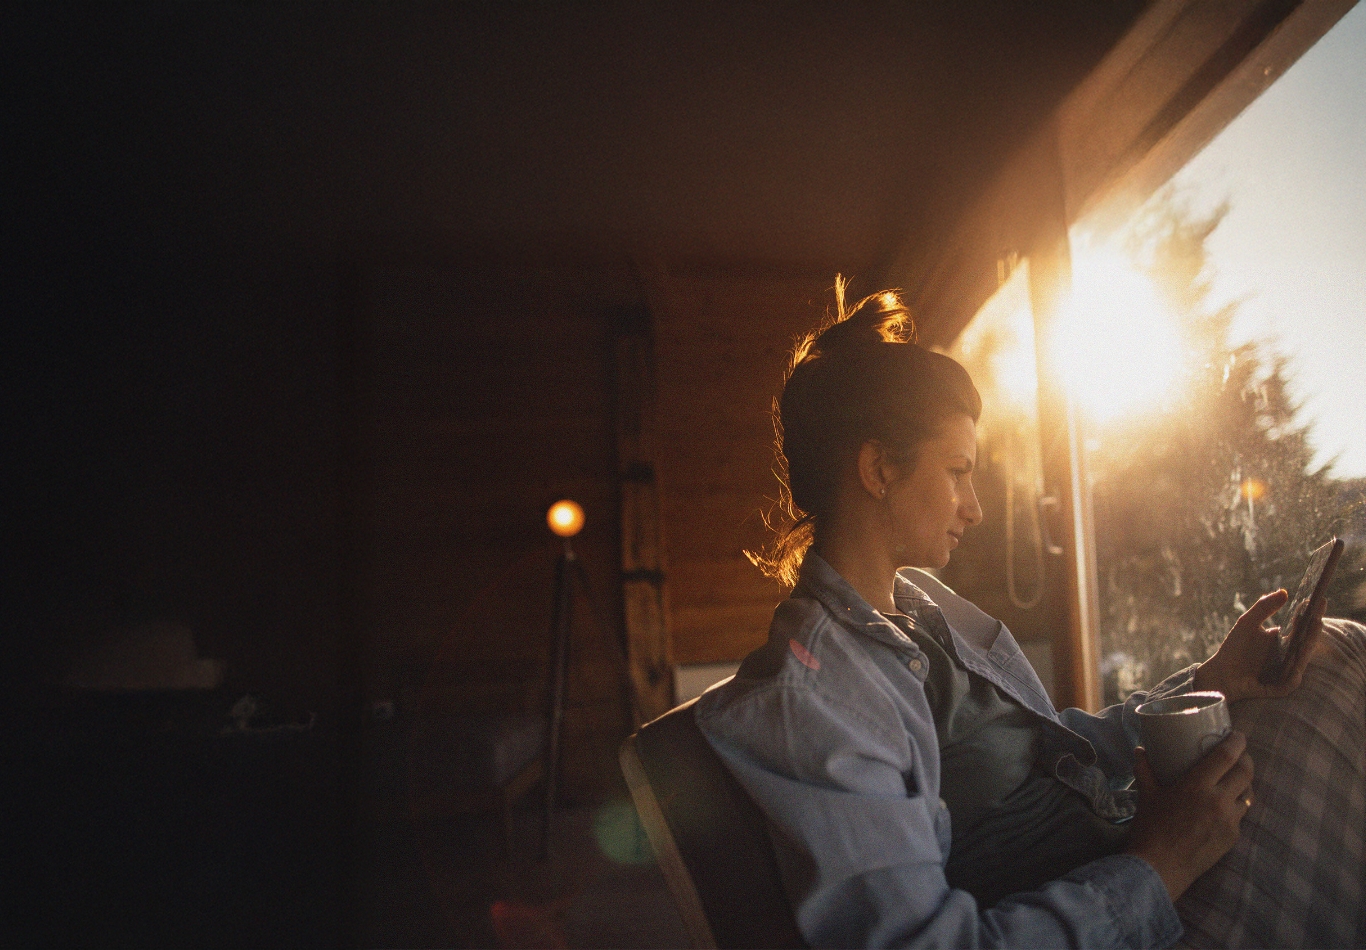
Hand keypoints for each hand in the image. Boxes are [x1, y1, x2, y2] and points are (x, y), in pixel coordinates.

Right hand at [1125, 732, 1253, 900]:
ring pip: (1249, 793)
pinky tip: (1226, 804)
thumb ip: (1145, 770)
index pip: (1227, 756)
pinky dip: (1237, 804)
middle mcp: (1218, 801)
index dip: (1237, 742)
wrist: (1160, 868)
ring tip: (1236, 778)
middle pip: (1246, 772)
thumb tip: (1140, 751)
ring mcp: (1229, 821)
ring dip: (1245, 782)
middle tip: (1239, 753)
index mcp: (1197, 786)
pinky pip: (1241, 814)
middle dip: (1246, 758)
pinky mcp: (1233, 837)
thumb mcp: (1147, 795)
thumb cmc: (1150, 828)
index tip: (1237, 734)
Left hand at [1191, 589, 1323, 702]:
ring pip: (1301, 659)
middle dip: (1313, 628)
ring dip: (1308, 646)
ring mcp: (1288, 672)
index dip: (1309, 613)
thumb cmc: (1234, 649)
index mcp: (1284, 640)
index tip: (1317, 599)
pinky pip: (1291, 679)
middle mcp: (1290, 655)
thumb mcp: (1247, 623)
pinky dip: (1294, 669)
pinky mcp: (1282, 688)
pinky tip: (1295, 657)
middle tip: (1318, 614)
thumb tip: (1284, 591)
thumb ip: (1264, 608)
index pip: (1301, 626)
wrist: (1221, 675)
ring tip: (1313, 630)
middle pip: (1305, 641)